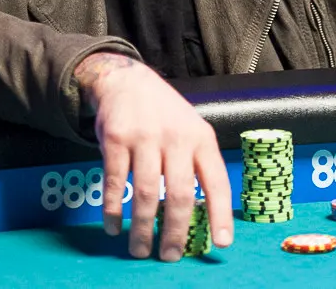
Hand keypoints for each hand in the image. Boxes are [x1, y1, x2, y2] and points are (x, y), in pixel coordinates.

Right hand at [74, 52, 232, 261]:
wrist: (127, 80)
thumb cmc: (165, 114)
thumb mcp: (191, 129)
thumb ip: (197, 164)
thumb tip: (203, 216)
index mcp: (201, 138)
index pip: (216, 181)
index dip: (220, 214)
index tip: (222, 242)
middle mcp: (176, 137)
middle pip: (179, 194)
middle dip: (175, 231)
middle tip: (170, 255)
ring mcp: (145, 137)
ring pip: (146, 193)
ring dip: (142, 228)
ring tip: (140, 249)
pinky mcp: (116, 139)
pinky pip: (115, 182)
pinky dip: (113, 210)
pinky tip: (114, 227)